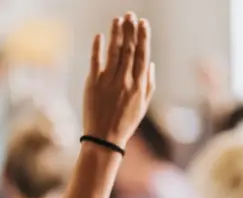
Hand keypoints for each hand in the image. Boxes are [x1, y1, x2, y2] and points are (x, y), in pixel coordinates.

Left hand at [83, 12, 155, 148]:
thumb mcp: (143, 105)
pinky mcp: (92, 83)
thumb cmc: (125, 122)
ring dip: (116, 33)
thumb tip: (149, 62)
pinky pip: (95, 61)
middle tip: (130, 15)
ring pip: (113, 52)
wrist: (104, 138)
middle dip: (130, 30)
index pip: (142, 55)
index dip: (143, 37)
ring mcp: (108, 81)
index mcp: (139, 85)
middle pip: (128, 49)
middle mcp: (124, 80)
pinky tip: (99, 35)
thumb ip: (148, 82)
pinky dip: (97, 48)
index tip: (143, 22)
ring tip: (117, 19)